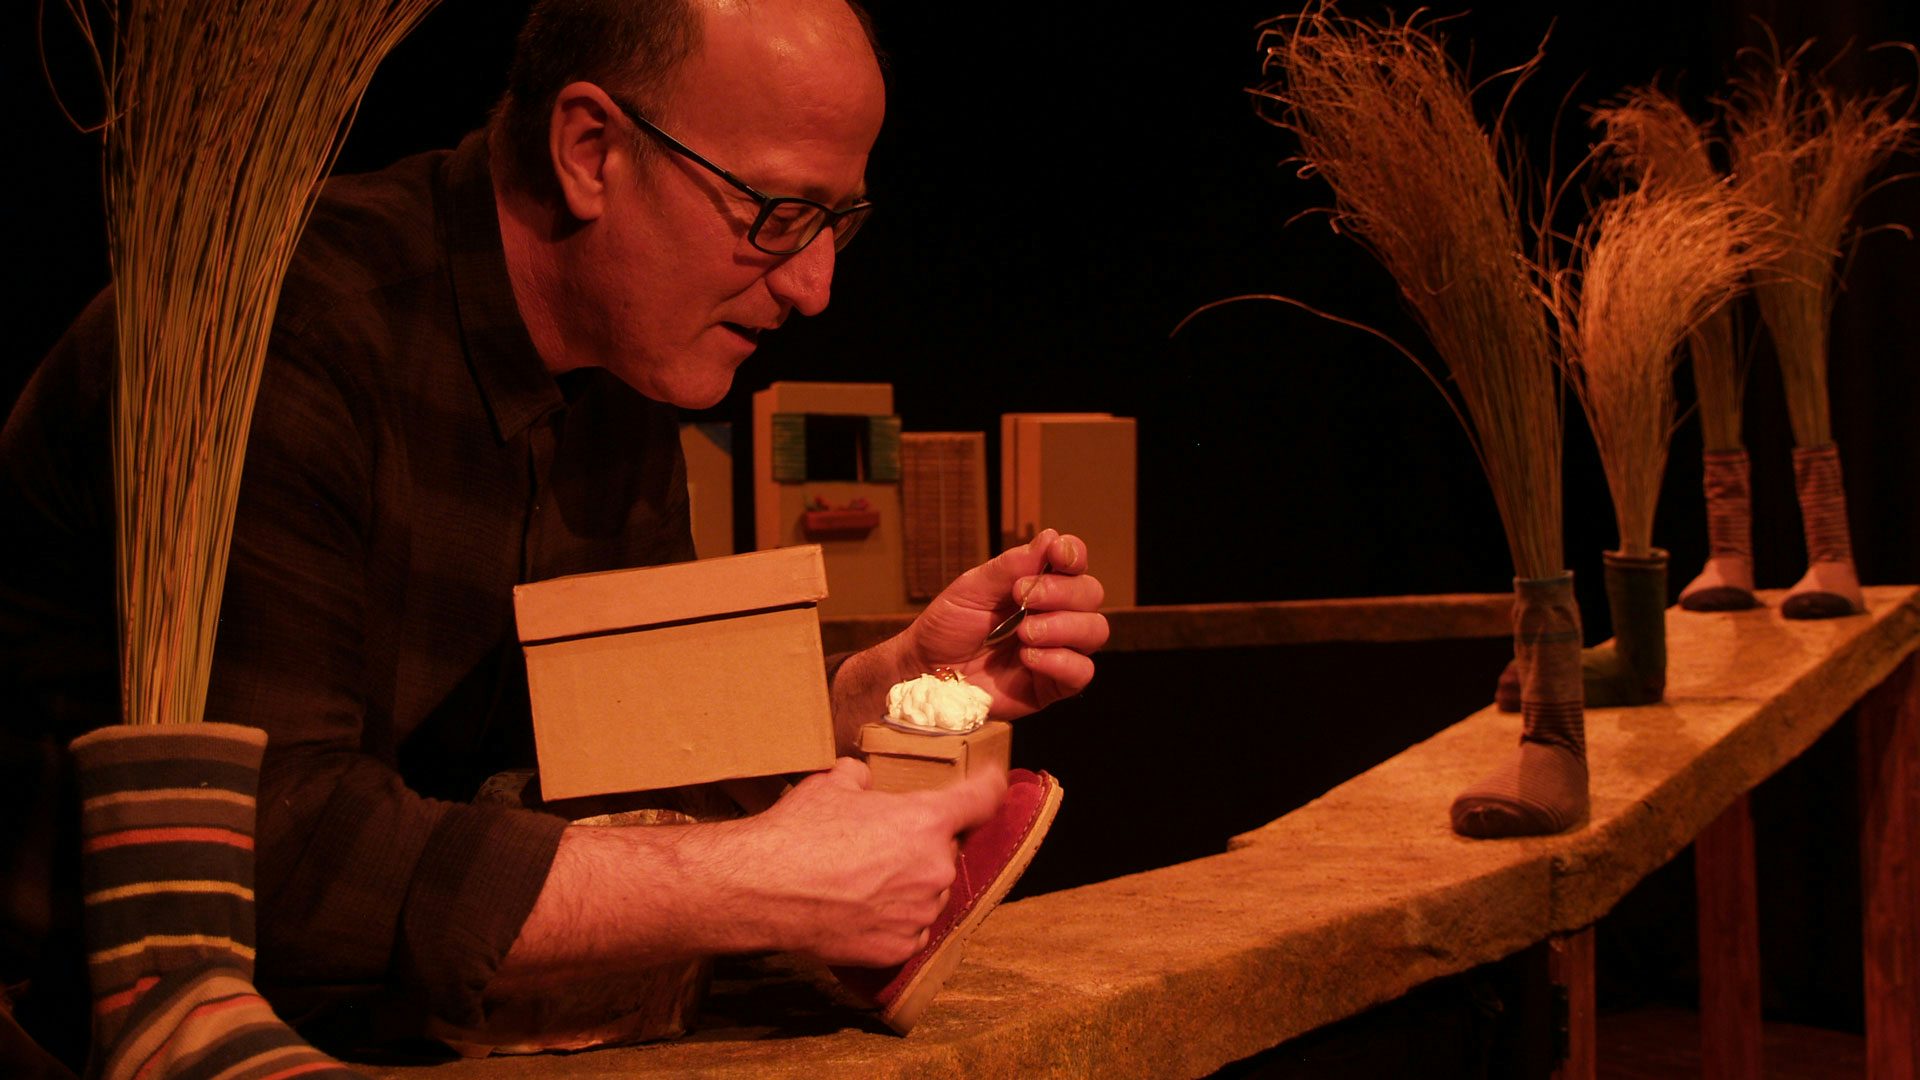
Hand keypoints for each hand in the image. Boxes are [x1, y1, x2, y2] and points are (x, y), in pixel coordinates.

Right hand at [736, 758, 1006, 965]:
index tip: (993, 784)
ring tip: (863, 880)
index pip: (982, 799)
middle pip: (945, 850)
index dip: (990, 787)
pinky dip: (894, 920)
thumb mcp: (832, 784)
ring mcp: (920, 911)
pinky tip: (860, 910)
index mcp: (927, 820)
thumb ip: (861, 778)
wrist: (766, 889)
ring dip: (908, 885)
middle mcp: (935, 867)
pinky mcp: (899, 946)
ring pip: (929, 892)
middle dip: (921, 845)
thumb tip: (864, 779)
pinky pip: (911, 929)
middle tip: (880, 843)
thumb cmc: (799, 832)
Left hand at [906, 528, 1108, 716]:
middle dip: (1062, 592)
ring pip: (1095, 630)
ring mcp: (1057, 651)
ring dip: (1063, 626)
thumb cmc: (948, 626)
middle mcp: (1056, 615)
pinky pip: (1082, 672)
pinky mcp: (1051, 686)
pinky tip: (1028, 657)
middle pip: (1092, 593)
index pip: (1074, 563)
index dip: (1074, 554)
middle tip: (1023, 597)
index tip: (1056, 554)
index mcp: (1039, 585)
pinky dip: (1060, 661)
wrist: (926, 671)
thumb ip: (1010, 567)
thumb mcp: (971, 589)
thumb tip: (1049, 538)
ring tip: (1024, 633)